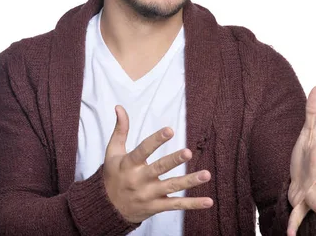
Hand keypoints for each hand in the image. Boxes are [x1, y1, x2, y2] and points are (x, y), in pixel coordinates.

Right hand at [103, 105, 212, 222]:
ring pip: (171, 187)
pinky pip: (176, 205)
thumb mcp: (113, 152)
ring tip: (206, 174)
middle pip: (159, 169)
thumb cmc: (113, 175)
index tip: (170, 130)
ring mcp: (148, 195)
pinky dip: (192, 204)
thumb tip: (119, 107)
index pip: (143, 150)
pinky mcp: (156, 207)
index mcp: (128, 164)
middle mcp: (139, 180)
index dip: (156, 140)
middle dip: (174, 160)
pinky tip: (208, 201)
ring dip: (189, 181)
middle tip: (188, 152)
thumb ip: (120, 129)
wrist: (107, 209)